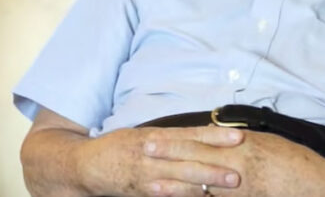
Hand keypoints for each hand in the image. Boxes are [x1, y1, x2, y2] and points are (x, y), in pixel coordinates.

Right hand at [78, 125, 244, 195]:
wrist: (87, 164)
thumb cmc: (119, 147)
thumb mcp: (143, 135)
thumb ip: (170, 137)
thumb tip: (203, 135)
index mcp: (154, 135)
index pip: (190, 134)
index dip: (214, 135)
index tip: (238, 136)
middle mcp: (151, 153)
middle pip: (188, 159)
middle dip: (214, 166)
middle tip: (238, 172)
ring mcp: (146, 174)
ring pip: (180, 179)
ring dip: (205, 184)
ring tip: (227, 186)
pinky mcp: (141, 191)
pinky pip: (166, 194)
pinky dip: (182, 196)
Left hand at [144, 130, 324, 196]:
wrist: (322, 186)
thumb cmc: (295, 162)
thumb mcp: (265, 143)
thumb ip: (238, 140)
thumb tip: (214, 134)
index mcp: (241, 143)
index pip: (200, 138)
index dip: (174, 138)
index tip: (152, 136)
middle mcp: (238, 161)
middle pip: (195, 156)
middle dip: (168, 155)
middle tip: (142, 151)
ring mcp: (241, 185)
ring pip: (201, 185)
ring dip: (175, 185)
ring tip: (151, 184)